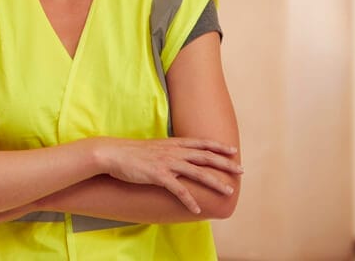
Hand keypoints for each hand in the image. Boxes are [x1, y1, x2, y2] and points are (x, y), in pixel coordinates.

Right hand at [97, 137, 242, 213]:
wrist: (113, 154)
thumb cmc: (131, 152)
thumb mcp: (153, 147)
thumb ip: (168, 151)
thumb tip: (178, 157)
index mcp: (172, 144)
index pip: (201, 143)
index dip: (218, 146)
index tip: (233, 150)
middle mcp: (173, 151)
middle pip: (205, 157)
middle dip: (225, 163)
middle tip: (241, 170)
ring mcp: (166, 163)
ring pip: (197, 173)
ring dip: (215, 182)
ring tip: (229, 191)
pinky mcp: (158, 175)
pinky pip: (178, 190)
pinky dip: (189, 200)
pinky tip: (197, 210)